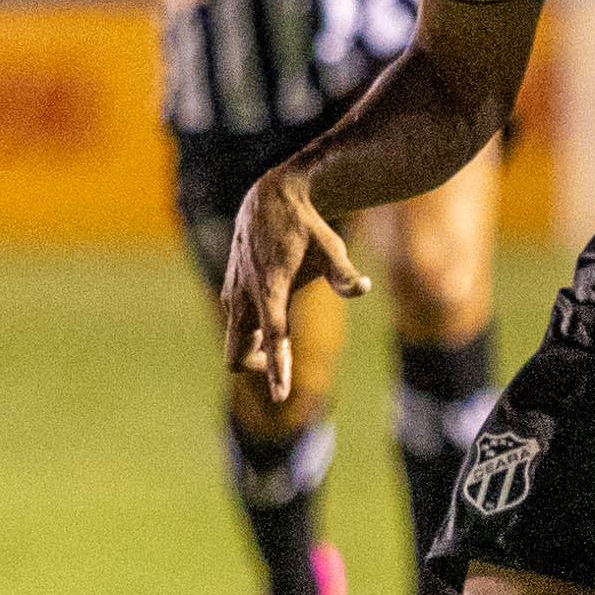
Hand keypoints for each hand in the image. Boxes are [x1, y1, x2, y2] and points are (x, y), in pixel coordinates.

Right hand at [221, 165, 366, 403]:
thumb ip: (343, 272)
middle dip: (256, 366)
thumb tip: (363, 288)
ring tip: (281, 332)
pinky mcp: (231, 288)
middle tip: (281, 357)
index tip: (281, 397)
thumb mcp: (330, 246)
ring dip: (253, 348)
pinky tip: (273, 310)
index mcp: (271, 288)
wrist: (270, 197)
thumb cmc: (306, 225)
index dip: (277, 369)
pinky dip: (250, 330)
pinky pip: (236, 323)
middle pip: (236, 353)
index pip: (273, 338)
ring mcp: (234, 292)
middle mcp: (245, 294)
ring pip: (235, 340)